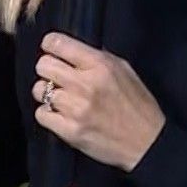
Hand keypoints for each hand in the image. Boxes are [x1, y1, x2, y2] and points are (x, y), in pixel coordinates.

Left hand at [31, 33, 166, 170]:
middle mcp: (86, 84)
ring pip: (39, 90)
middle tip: (56, 76)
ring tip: (61, 98)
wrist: (148, 143)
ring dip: (47, 93)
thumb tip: (71, 50)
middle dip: (47, 69)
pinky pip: (41, 114)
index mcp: (100, 65)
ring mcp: (76, 109)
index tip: (51, 50)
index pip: (58, 43)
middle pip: (43, 65)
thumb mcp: (125, 70)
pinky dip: (48, 114)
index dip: (51, 45)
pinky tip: (61, 114)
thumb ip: (97, 58)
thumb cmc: (139, 106)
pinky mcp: (70, 131)